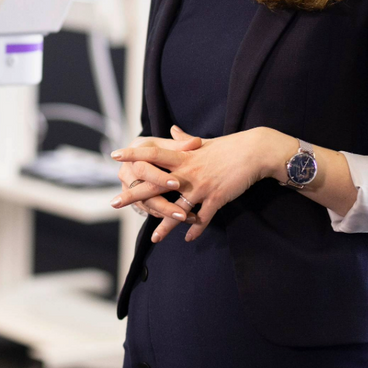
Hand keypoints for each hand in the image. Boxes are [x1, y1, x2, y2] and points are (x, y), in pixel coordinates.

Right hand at [109, 132, 203, 223]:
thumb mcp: (168, 145)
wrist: (142, 157)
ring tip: (184, 218)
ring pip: (146, 202)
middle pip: (141, 189)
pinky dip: (164, 215)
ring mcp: (128, 185)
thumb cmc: (159, 149)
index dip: (159, 177)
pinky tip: (180, 219)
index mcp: (136, 153)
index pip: (144, 166)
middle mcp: (128, 169)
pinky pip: (148, 209)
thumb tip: (197, 142)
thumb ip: (182, 145)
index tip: (177, 185)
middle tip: (181, 212)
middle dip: (162, 202)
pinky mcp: (132, 198)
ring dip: (166, 212)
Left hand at [111, 125, 290, 243]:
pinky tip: (188, 238)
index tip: (113, 156)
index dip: (133, 154)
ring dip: (165, 226)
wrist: (254, 152)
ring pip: (177, 209)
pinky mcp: (216, 198)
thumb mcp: (203, 142)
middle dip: (133, 195)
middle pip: (154, 185)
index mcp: (182, 157)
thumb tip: (173, 129)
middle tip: (114, 202)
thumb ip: (184, 139)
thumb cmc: (228, 146)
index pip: (152, 154)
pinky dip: (195, 229)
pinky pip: (203, 218)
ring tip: (154, 238)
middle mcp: (187, 172)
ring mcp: (201, 187)